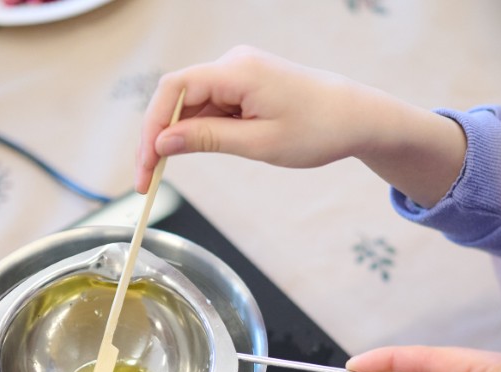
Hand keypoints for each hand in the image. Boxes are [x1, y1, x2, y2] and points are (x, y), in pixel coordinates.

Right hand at [136, 47, 465, 206]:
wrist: (355, 116)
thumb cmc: (317, 130)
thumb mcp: (259, 143)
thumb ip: (208, 139)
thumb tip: (163, 142)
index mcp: (237, 72)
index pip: (174, 91)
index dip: (151, 127)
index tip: (145, 166)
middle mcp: (232, 63)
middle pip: (177, 96)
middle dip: (157, 137)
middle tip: (146, 179)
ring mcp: (238, 71)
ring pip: (191, 104)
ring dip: (176, 136)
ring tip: (162, 174)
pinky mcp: (244, 83)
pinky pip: (210, 105)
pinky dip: (198, 130)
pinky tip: (191, 152)